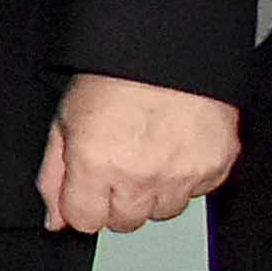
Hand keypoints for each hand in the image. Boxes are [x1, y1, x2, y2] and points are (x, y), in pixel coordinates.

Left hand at [40, 73, 241, 236]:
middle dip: (118, 199)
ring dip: (154, 191)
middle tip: (120, 162)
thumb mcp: (65, 120)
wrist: (169, 48)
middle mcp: (140, 176)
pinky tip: (175, 145)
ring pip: (163, 211)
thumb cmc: (113, 76)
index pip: (86, 221)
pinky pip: (198, 192)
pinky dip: (187, 176)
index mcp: (95, 164)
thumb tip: (56, 220)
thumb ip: (55, 176)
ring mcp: (182, 174)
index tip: (88, 187)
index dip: (84, 203)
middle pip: (126, 222)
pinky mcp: (216, 166)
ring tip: (149, 150)